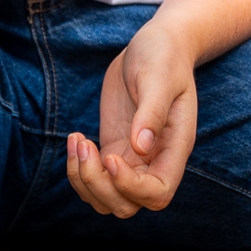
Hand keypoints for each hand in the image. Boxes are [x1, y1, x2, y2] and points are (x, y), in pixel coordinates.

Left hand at [67, 20, 198, 217]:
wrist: (155, 44)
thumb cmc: (164, 56)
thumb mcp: (159, 77)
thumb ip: (152, 112)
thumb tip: (141, 147)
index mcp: (175, 148)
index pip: (158, 193)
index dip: (130, 187)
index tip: (110, 157)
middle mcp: (155, 161)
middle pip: (128, 205)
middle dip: (99, 186)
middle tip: (86, 146)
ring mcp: (133, 158)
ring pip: (107, 199)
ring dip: (84, 180)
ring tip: (77, 141)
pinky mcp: (113, 148)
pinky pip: (94, 179)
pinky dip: (77, 168)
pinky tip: (75, 139)